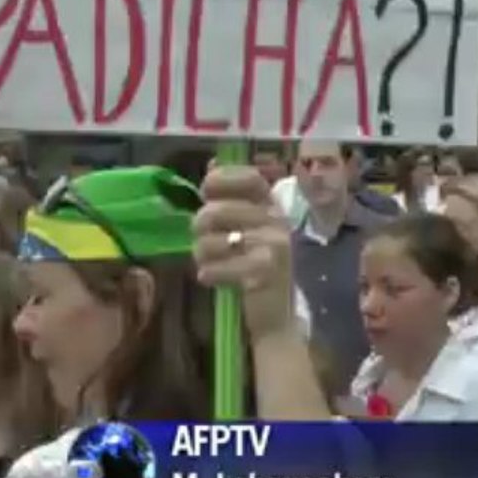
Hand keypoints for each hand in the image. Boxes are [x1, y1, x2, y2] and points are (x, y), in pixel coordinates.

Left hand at [194, 166, 294, 340]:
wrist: (278, 313)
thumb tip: (212, 165)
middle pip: (216, 211)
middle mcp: (277, 222)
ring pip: (209, 241)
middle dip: (199, 228)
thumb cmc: (258, 266)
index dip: (221, 180)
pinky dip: (208, 275)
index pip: (249, 178)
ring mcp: (273, 246)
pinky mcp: (263, 273)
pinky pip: (215, 268)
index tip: (207, 192)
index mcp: (273, 207)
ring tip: (211, 263)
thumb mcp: (251, 228)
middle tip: (205, 241)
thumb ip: (233, 199)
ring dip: (201, 254)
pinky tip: (214, 279)